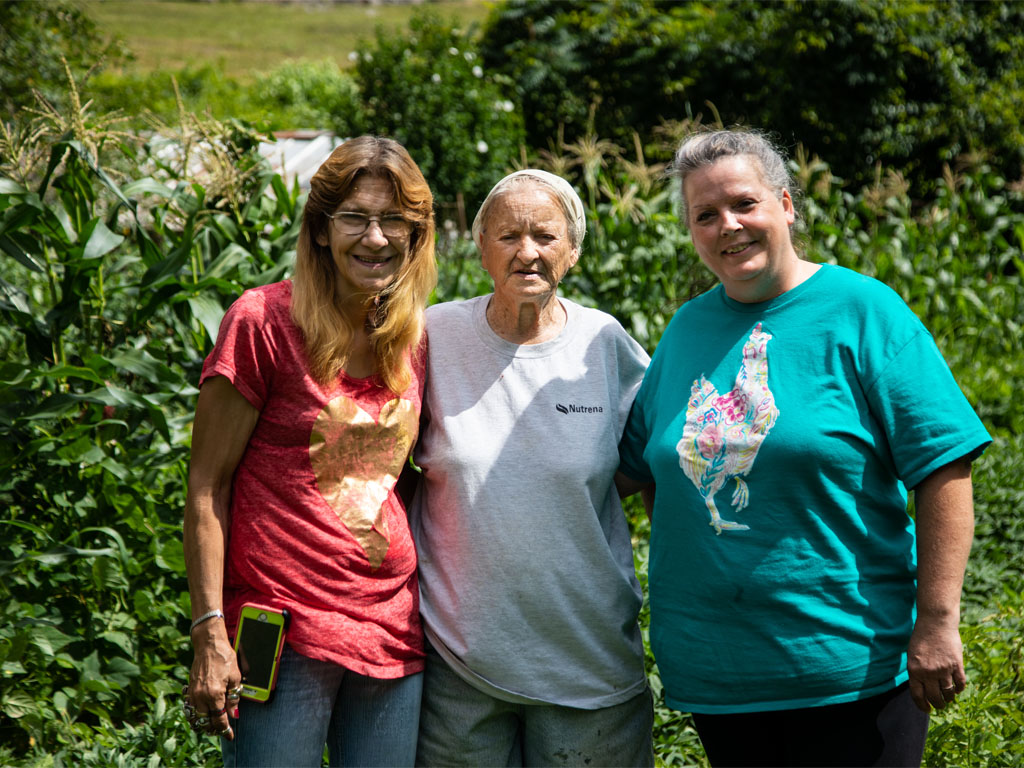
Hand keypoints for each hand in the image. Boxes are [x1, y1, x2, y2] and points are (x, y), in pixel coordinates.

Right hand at [185, 621, 241, 738]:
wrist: (208, 645)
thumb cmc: (224, 658)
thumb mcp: (235, 677)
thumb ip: (233, 698)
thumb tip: (233, 714)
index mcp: (214, 694)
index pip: (219, 719)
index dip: (225, 729)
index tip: (230, 735)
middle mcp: (201, 696)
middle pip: (206, 721)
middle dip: (214, 728)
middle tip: (223, 731)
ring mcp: (193, 693)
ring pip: (196, 716)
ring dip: (204, 723)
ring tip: (212, 725)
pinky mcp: (189, 689)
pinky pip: (191, 707)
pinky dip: (197, 714)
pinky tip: (203, 714)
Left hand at [907, 617, 965, 712]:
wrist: (935, 622)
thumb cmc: (921, 638)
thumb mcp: (912, 655)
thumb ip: (916, 672)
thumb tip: (922, 690)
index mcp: (914, 670)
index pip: (917, 695)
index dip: (922, 705)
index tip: (927, 710)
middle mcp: (928, 672)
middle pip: (934, 697)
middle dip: (938, 704)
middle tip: (940, 705)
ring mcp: (943, 669)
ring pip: (948, 693)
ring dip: (949, 698)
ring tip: (948, 698)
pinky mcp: (956, 665)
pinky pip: (960, 684)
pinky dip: (959, 689)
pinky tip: (957, 689)